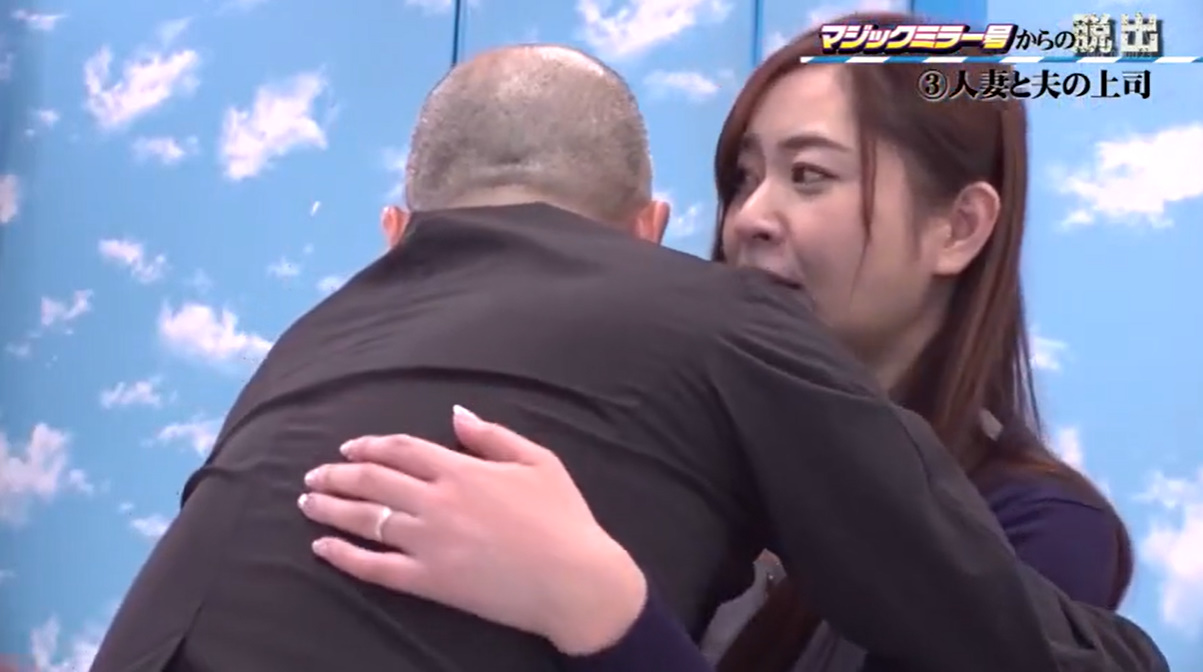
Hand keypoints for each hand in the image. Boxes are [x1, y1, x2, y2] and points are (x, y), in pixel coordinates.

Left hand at [299, 406, 648, 655]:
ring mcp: (429, 542)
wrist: (575, 580)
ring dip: (330, 508)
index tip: (348, 449)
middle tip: (313, 476)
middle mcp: (437, 501)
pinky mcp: (429, 580)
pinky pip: (374, 567)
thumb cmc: (563, 518)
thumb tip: (456, 413)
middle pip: (372, 481)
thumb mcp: (538, 461)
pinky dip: (344, 555)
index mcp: (462, 469)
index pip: (400, 449)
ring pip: (365, 519)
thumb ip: (493, 436)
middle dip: (336, 476)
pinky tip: (322, 548)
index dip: (369, 446)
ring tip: (306, 504)